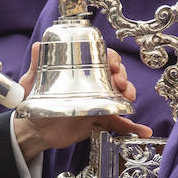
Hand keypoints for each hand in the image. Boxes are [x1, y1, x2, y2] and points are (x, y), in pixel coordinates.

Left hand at [11, 42, 151, 160]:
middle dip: (123, 77)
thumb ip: (37, 66)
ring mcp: (99, 102)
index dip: (112, 59)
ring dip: (129, 95)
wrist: (35, 129)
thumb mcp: (34, 81)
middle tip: (121, 84)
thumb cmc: (36, 100)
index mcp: (82, 72)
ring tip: (129, 98)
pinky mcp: (100, 120)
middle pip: (116, 76)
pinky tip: (144, 130)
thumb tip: (38, 46)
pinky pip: (119, 123)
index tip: (113, 64)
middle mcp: (94, 85)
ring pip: (121, 96)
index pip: (102, 59)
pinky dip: (133, 127)